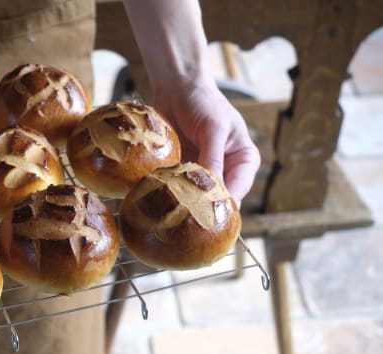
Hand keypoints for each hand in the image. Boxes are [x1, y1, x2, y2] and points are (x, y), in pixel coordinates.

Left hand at [155, 79, 259, 203]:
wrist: (176, 86)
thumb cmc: (202, 101)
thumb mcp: (213, 129)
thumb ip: (213, 159)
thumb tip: (213, 191)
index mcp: (244, 161)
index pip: (238, 190)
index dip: (223, 204)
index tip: (205, 214)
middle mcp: (226, 170)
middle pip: (217, 198)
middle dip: (202, 206)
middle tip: (184, 215)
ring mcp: (203, 172)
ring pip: (196, 197)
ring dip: (184, 200)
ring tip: (171, 206)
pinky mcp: (182, 170)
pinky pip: (178, 188)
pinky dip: (171, 191)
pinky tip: (160, 194)